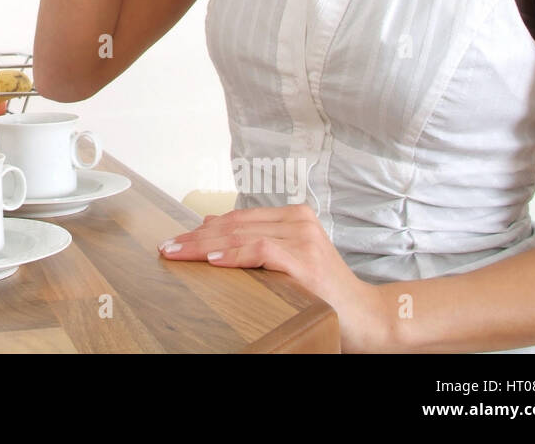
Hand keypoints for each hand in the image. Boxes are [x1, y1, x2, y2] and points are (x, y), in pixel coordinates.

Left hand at [157, 203, 394, 351]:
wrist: (366, 317)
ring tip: (179, 253)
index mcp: (293, 217)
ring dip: (205, 245)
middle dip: (196, 237)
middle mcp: (298, 221)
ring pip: (241, 235)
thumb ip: (254, 242)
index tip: (175, 240)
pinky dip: (235, 254)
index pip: (237, 219)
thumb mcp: (286, 261)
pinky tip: (212, 260)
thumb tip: (210, 227)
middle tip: (168, 248)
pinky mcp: (305, 259)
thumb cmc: (325, 292)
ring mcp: (303, 238)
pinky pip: (261, 250)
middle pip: (235, 225)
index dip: (202, 229)